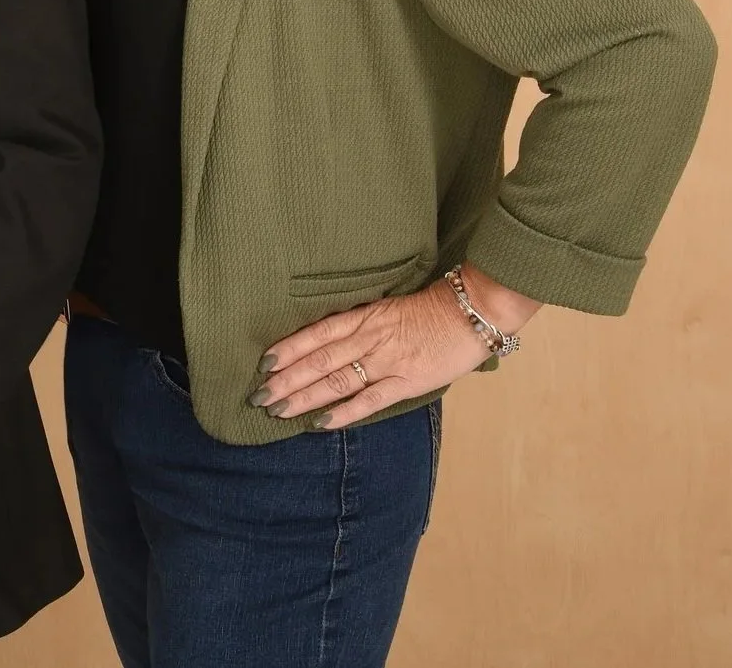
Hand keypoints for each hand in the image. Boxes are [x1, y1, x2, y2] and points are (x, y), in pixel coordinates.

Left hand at [255, 264, 540, 428]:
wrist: (472, 311)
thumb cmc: (431, 310)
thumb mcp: (388, 308)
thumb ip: (361, 325)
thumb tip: (330, 341)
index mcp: (364, 318)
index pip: (317, 333)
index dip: (289, 348)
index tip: (263, 362)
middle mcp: (369, 338)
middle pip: (319, 359)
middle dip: (287, 378)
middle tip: (259, 395)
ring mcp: (387, 360)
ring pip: (337, 380)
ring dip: (305, 396)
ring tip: (279, 410)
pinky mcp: (407, 381)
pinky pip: (370, 399)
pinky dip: (344, 412)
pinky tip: (321, 422)